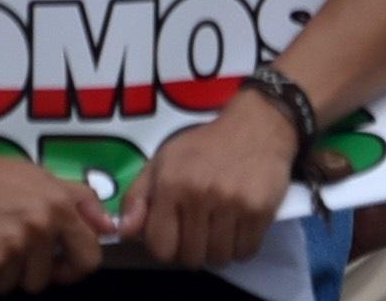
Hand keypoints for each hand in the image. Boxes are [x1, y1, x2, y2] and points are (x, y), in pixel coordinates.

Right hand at [0, 134, 111, 291]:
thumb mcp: (40, 176)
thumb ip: (78, 201)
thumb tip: (109, 226)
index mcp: (60, 205)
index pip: (90, 257)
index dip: (74, 268)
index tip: (58, 266)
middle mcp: (41, 226)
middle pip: (44, 280)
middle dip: (26, 270)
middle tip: (7, 245)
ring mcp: (14, 246)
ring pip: (13, 286)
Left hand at [119, 99, 299, 270]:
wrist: (256, 127)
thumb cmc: (205, 147)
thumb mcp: (163, 161)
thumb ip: (137, 197)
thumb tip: (124, 232)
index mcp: (171, 183)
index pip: (160, 247)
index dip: (165, 247)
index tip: (173, 235)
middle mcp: (200, 194)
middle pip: (191, 258)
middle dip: (192, 250)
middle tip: (199, 230)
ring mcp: (232, 203)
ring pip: (219, 258)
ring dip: (218, 250)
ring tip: (219, 228)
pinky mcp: (260, 210)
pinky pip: (246, 252)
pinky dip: (241, 247)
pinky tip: (238, 226)